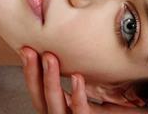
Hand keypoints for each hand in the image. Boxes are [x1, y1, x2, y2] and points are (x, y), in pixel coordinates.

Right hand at [20, 47, 147, 113]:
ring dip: (51, 81)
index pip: (40, 91)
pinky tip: (77, 78)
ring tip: (50, 58)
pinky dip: (78, 95)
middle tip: (29, 51)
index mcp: (64, 107)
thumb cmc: (121, 105)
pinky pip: (82, 112)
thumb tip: (72, 42)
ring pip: (56, 106)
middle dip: (33, 74)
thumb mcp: (97, 85)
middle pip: (41, 99)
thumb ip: (84, 73)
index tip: (26, 48)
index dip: (30, 71)